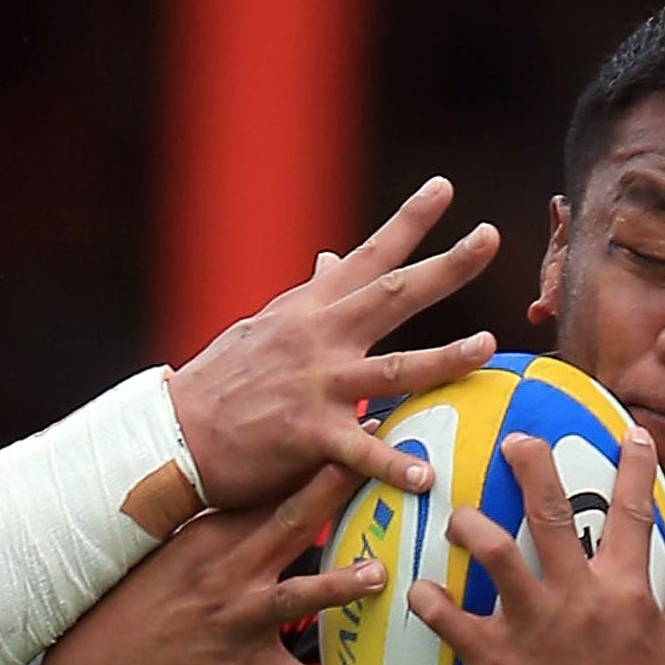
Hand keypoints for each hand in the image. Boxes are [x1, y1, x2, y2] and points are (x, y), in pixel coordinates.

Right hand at [38, 463, 392, 664]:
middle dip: (333, 490)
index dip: (314, 460)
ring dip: (338, 586)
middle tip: (383, 465)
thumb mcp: (170, 557)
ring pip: (295, 598)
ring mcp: (236, 622)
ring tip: (378, 574)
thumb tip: (261, 494)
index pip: (269, 491)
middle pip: (288, 522)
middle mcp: (226, 573)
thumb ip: (220, 528)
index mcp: (211, 538)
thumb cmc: (136, 611)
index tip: (355, 427)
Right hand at [168, 176, 500, 508]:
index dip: (408, 220)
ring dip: (444, 356)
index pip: (368, 256)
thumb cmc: (224, 381)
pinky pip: (360, 452)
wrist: (173, 432)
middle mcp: (319, 337)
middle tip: (490, 237)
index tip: (445, 187)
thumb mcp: (265, 326)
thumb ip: (309, 296)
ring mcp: (317, 384)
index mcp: (312, 310)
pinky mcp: (307, 434)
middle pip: (394, 294)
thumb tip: (331, 256)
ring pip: (394, 366)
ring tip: (487, 346)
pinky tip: (425, 477)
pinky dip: (392, 465)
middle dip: (445, 266)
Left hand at [407, 427, 664, 664]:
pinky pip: (451, 620)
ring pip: (495, 554)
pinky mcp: (494, 660)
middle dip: (532, 466)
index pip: (632, 513)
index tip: (629, 430)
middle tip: (515, 440)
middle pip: (551, 514)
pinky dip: (429, 601)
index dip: (634, 466)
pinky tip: (417, 588)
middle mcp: (578, 598)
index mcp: (625, 592)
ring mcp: (533, 627)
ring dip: (471, 525)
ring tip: (456, 515)